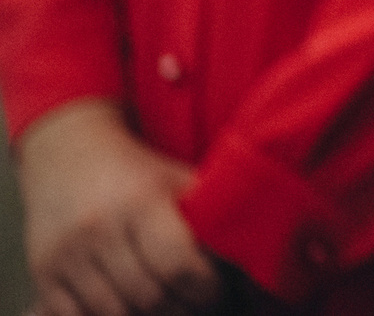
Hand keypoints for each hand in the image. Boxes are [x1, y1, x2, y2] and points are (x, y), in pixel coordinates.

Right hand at [17, 99, 221, 315]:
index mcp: (140, 202)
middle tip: (197, 309)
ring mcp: (65, 255)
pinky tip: (129, 310)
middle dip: (180, 311)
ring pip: (113, 313)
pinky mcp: (42, 273)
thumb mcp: (177, 179)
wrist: (67, 156)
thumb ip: (207, 215)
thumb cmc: (134, 171)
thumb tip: (248, 255)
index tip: (216, 293)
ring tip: (168, 310)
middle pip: (148, 296)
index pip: (177, 265)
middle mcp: (99, 230)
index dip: (204, 289)